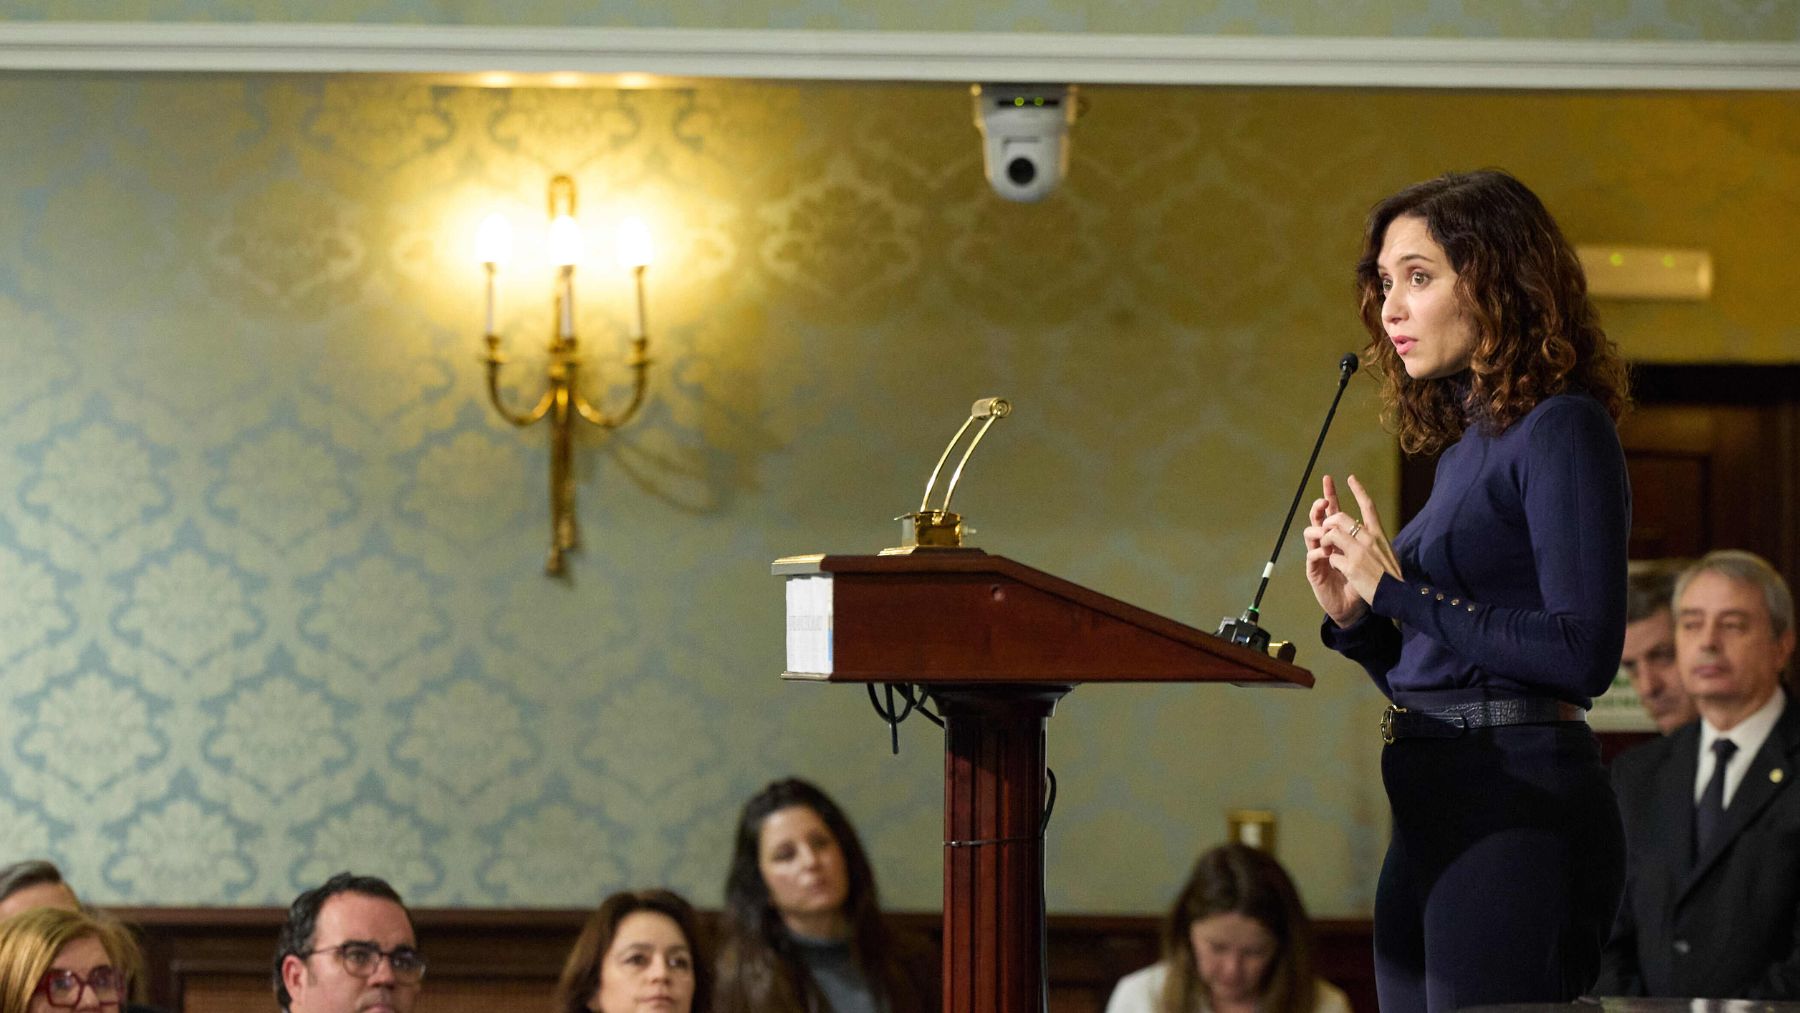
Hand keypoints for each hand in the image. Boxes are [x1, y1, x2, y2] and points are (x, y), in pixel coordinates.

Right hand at [1303, 475, 1367, 627]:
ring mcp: (1319, 556)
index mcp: (1342, 537)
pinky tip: (1326, 552)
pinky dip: (1318, 551)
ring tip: (1325, 531)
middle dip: (1320, 506)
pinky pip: (1312, 556)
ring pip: (1310, 533)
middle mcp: (1328, 543)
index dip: (1332, 494)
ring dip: (1317, 529)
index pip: (1335, 510)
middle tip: (1324, 501)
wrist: (1355, 607)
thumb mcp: (1368, 557)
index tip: (1333, 478)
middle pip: (1319, 517)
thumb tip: (1362, 522)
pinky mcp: (1315, 571)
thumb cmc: (1364, 582)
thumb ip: (1364, 541)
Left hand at [1316, 474, 1401, 611]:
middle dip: (1328, 522)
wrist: (1397, 596)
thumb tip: (1367, 532)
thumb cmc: (1391, 576)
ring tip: (1326, 550)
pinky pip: (1331, 556)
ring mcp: (1359, 551)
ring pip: (1331, 533)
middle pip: (1340, 517)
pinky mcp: (1351, 565)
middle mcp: (1369, 538)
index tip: (1350, 478)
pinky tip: (1338, 569)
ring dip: (1324, 541)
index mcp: (1379, 534)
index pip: (1368, 506)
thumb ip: (1375, 541)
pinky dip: (1331, 561)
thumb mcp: (1387, 552)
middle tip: (1325, 530)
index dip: (1358, 490)